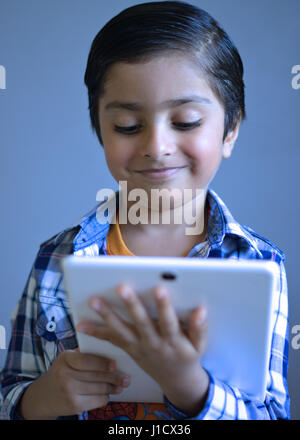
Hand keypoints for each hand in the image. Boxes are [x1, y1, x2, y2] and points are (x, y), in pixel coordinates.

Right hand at [19, 350, 130, 418]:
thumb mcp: (67, 359)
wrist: (43, 396)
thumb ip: (85, 355)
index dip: (102, 363)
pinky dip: (105, 397)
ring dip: (113, 388)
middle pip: (96, 376)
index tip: (115, 364)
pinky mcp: (73, 406)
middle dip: (114, 377)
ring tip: (121, 386)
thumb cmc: (62, 372)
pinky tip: (108, 394)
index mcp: (65, 358)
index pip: (87, 360)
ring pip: (99, 389)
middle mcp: (65, 374)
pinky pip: (97, 400)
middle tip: (126, 378)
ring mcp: (69, 391)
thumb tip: (112, 353)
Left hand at [77, 284, 208, 414]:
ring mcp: (138, 347)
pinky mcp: (129, 349)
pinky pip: (111, 340)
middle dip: (131, 304)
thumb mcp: (199, 346)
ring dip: (107, 315)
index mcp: (172, 341)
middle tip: (121, 288)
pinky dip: (96, 332)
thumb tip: (200, 310)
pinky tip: (82, 324)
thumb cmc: (188, 357)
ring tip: (94, 301)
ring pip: (121, 330)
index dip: (164, 306)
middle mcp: (153, 344)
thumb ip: (199, 328)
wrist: (177, 381)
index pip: (168, 322)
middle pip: (140, 323)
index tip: (159, 289)